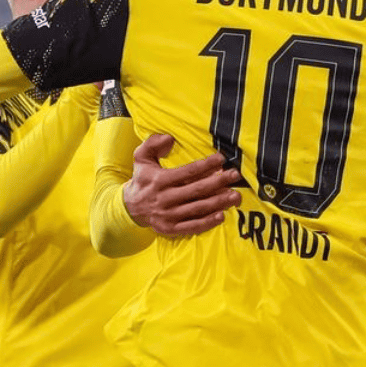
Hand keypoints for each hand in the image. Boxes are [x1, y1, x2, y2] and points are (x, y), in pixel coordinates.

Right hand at [124, 134, 241, 236]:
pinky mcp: (170, 229)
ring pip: (197, 208)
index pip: (187, 171)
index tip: (221, 159)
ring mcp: (168, 215)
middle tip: (235, 175)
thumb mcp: (141, 157)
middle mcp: (165, 198)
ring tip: (235, 195)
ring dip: (218, 202)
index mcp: (160, 180)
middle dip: (219, 182)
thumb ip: (152, 144)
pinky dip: (207, 222)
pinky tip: (221, 216)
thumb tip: (169, 138)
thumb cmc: (142, 179)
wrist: (130, 207)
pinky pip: (192, 226)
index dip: (206, 165)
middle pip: (197, 190)